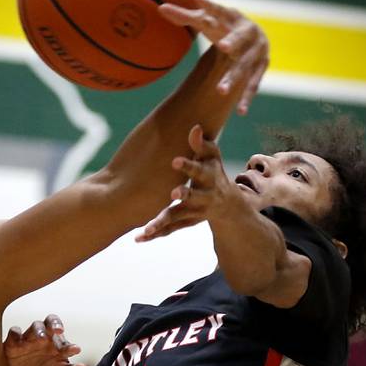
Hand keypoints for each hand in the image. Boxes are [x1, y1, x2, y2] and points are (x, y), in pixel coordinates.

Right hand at [4, 314, 88, 365]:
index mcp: (58, 346)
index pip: (65, 341)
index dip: (69, 345)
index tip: (74, 350)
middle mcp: (45, 340)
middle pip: (51, 323)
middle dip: (55, 323)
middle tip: (58, 330)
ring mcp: (29, 340)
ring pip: (35, 326)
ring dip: (39, 330)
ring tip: (42, 339)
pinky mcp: (13, 344)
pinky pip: (14, 333)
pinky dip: (16, 333)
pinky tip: (18, 340)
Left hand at [136, 124, 243, 241]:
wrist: (227, 206)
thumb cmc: (213, 172)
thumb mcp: (212, 158)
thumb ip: (202, 144)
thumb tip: (194, 127)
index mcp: (209, 177)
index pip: (198, 170)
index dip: (188, 166)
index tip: (174, 161)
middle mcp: (204, 196)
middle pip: (193, 196)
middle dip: (184, 194)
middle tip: (173, 193)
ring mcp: (194, 212)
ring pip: (178, 217)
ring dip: (163, 222)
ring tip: (147, 228)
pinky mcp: (185, 223)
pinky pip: (169, 230)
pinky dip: (154, 234)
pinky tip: (138, 238)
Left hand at [159, 0, 268, 114]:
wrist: (255, 34)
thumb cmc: (223, 26)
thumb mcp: (206, 21)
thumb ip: (184, 16)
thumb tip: (160, 8)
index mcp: (232, 17)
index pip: (219, 10)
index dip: (209, 6)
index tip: (198, 0)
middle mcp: (248, 31)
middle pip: (238, 38)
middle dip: (232, 42)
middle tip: (222, 47)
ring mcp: (257, 50)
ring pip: (244, 65)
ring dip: (234, 78)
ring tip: (221, 91)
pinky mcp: (262, 66)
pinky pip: (254, 83)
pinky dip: (247, 98)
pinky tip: (241, 112)